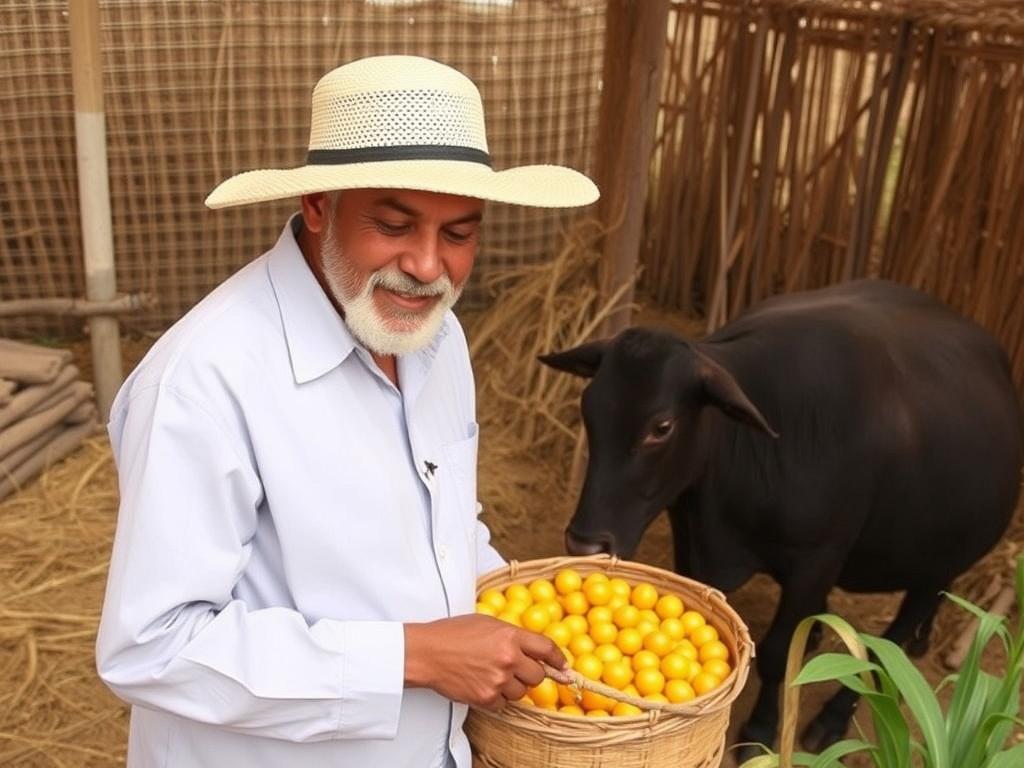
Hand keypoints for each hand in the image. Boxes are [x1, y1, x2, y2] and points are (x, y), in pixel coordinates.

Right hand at [404, 614, 568, 709]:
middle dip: (529, 674)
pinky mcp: (486, 698)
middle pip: (537, 676)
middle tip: (514, 670)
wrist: (427, 652)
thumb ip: (513, 636)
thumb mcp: (487, 623)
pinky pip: (504, 705)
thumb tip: (535, 650)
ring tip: (491, 675)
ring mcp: (498, 680)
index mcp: (510, 636)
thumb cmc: (453, 634)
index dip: (558, 659)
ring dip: (512, 687)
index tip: (562, 666)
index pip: (547, 649)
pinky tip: (482, 685)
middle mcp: (508, 658)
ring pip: (521, 693)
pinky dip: (496, 698)